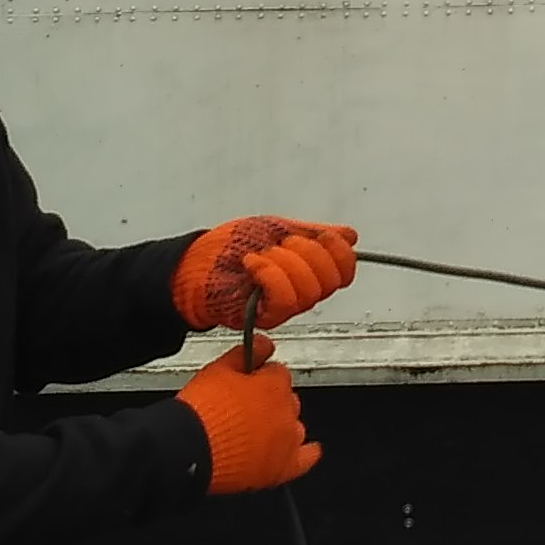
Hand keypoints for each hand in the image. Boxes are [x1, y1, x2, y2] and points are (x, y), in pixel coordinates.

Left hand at [173, 215, 359, 331]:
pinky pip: (284, 298)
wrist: (194, 263)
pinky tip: (252, 264)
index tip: (321, 235)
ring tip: (261, 255)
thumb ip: (312, 233)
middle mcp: (300, 292)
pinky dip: (270, 274)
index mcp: (308, 271)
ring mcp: (283, 307)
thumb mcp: (275, 228)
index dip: (338, 251)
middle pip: (331, 280)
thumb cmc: (228, 247)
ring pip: (309, 290)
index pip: (344, 271)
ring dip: (284, 263)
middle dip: (307, 252)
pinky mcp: (265, 316)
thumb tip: (349, 236)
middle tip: (282, 243)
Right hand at [177, 337, 318, 492]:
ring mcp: (287, 440)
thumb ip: (246, 353)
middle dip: (270, 402)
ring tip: (257, 431)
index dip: (261, 377)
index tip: (251, 382)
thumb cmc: (201, 412)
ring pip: (294, 427)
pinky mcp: (282, 467)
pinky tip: (301, 450)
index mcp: (274, 385)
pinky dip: (305, 454)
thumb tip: (263, 344)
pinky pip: (305, 459)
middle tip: (247, 408)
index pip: (278, 373)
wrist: (190, 448)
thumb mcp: (218, 369)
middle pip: (287, 400)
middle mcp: (287, 412)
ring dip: (281, 426)